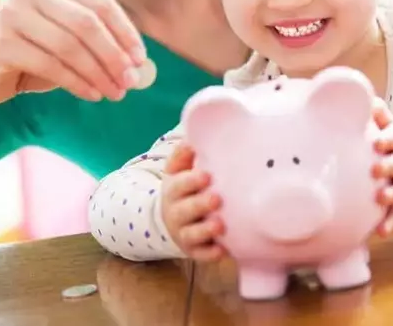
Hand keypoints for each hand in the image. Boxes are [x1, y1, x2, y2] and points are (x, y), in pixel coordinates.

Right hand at [0, 0, 146, 105]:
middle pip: (87, 24)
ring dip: (98, 73)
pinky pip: (51, 65)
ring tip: (115, 93)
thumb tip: (139, 61)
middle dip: (114, 55)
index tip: (140, 59)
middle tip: (130, 81)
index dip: (125, 32)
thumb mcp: (70, 39)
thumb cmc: (35, 54)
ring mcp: (10, 12)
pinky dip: (77, 83)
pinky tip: (92, 95)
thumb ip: (100, 41)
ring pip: (70, 46)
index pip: (100, 3)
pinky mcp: (0, 42)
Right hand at [161, 143, 225, 261]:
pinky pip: (201, 255)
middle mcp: (176, 212)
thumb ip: (184, 154)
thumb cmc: (182, 188)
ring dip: (205, 230)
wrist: (170, 219)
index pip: (179, 185)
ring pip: (192, 234)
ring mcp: (184, 233)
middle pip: (185, 210)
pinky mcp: (193, 250)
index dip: (191, 181)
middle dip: (200, 205)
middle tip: (216, 198)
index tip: (206, 175)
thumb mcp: (177, 169)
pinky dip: (210, 254)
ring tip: (220, 225)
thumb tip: (192, 137)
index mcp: (173, 189)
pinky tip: (222, 251)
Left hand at [371, 98, 392, 236]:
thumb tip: (359, 92)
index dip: (389, 139)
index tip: (376, 142)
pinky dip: (391, 222)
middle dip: (391, 165)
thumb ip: (374, 113)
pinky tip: (380, 231)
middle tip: (375, 169)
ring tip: (380, 197)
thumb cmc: (386, 142)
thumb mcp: (383, 125)